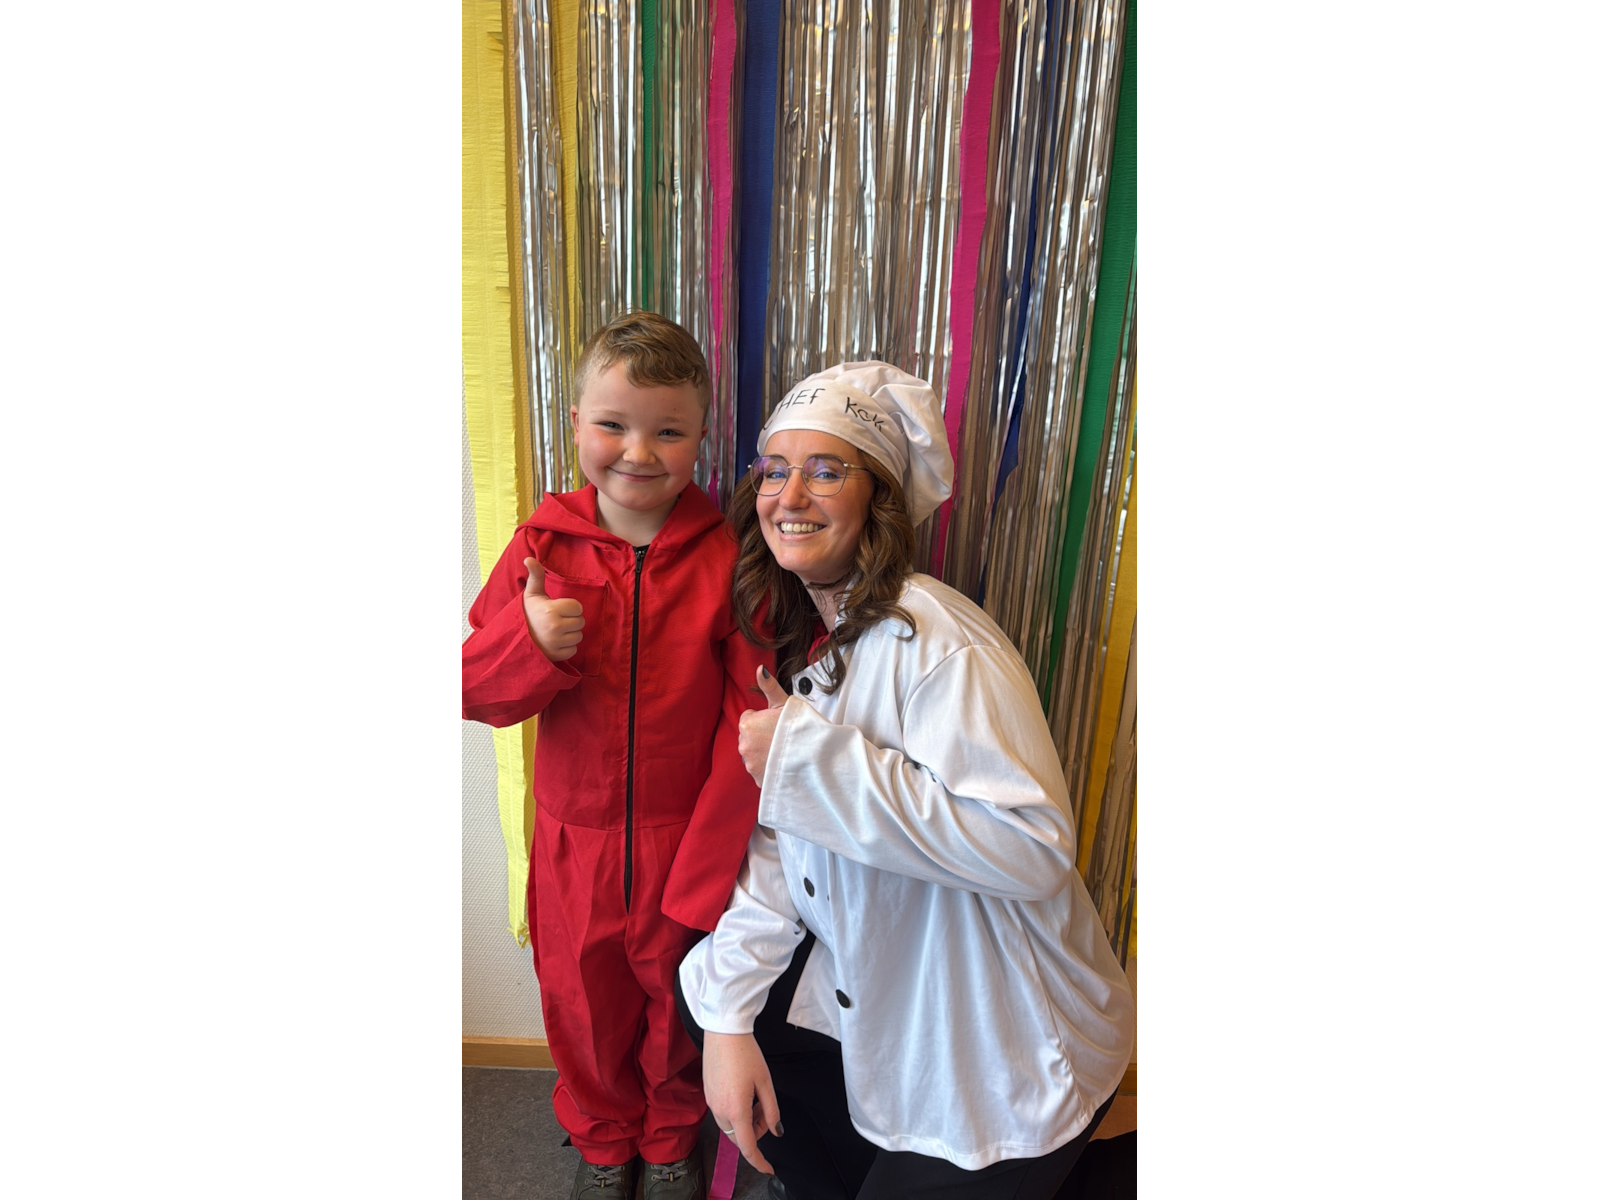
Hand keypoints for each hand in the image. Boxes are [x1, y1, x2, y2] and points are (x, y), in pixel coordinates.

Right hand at [521, 558, 584, 661]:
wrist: (515, 637)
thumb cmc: (528, 613)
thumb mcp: (532, 593)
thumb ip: (536, 575)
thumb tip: (529, 558)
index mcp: (551, 610)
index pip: (578, 607)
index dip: (570, 607)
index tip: (558, 608)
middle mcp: (554, 627)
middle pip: (580, 622)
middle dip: (571, 620)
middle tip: (557, 620)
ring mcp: (556, 643)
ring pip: (579, 636)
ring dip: (570, 634)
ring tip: (556, 631)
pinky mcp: (556, 656)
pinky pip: (573, 650)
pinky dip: (567, 647)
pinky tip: (556, 642)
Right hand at [703, 1031, 781, 1173]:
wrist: (723, 1032)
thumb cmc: (746, 1054)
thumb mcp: (765, 1083)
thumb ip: (772, 1111)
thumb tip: (777, 1131)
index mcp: (736, 1110)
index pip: (748, 1147)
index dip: (759, 1162)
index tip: (769, 1168)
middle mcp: (719, 1110)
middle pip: (738, 1138)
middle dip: (756, 1133)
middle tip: (768, 1114)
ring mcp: (711, 1103)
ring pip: (730, 1127)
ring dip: (746, 1123)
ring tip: (758, 1100)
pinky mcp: (708, 1094)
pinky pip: (723, 1115)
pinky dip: (736, 1114)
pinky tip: (745, 1095)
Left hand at [738, 666, 788, 782]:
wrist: (812, 755)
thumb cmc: (799, 726)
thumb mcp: (784, 703)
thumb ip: (769, 686)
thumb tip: (760, 668)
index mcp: (747, 725)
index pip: (749, 719)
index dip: (763, 719)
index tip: (776, 723)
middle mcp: (744, 745)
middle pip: (749, 738)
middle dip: (761, 736)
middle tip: (780, 737)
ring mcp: (750, 764)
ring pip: (753, 755)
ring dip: (763, 753)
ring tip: (782, 751)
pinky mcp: (758, 779)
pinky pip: (759, 771)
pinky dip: (768, 768)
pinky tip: (782, 763)